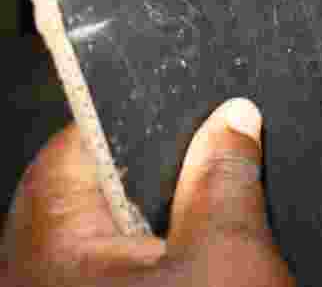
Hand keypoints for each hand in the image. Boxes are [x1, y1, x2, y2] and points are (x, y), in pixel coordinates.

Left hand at [0, 98, 294, 286]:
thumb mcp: (227, 254)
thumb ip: (225, 177)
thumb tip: (233, 118)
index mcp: (48, 250)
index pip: (74, 146)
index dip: (133, 112)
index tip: (184, 97)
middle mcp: (43, 275)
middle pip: (98, 190)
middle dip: (162, 166)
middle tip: (214, 149)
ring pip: (117, 233)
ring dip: (169, 214)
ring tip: (218, 199)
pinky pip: (131, 270)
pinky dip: (167, 254)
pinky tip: (209, 251)